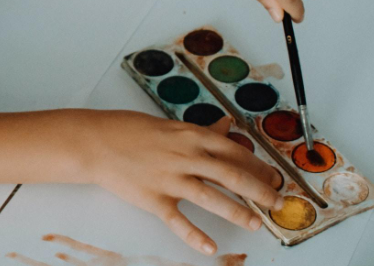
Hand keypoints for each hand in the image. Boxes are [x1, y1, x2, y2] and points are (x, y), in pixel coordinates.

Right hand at [79, 110, 282, 254]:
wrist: (96, 142)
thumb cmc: (130, 130)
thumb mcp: (171, 125)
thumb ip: (202, 131)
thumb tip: (227, 125)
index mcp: (191, 136)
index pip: (234, 151)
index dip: (258, 166)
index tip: (273, 176)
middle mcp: (185, 156)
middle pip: (231, 175)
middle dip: (259, 190)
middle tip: (277, 201)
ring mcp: (170, 179)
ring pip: (211, 198)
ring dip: (237, 212)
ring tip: (255, 223)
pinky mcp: (154, 200)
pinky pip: (179, 221)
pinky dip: (195, 236)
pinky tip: (210, 247)